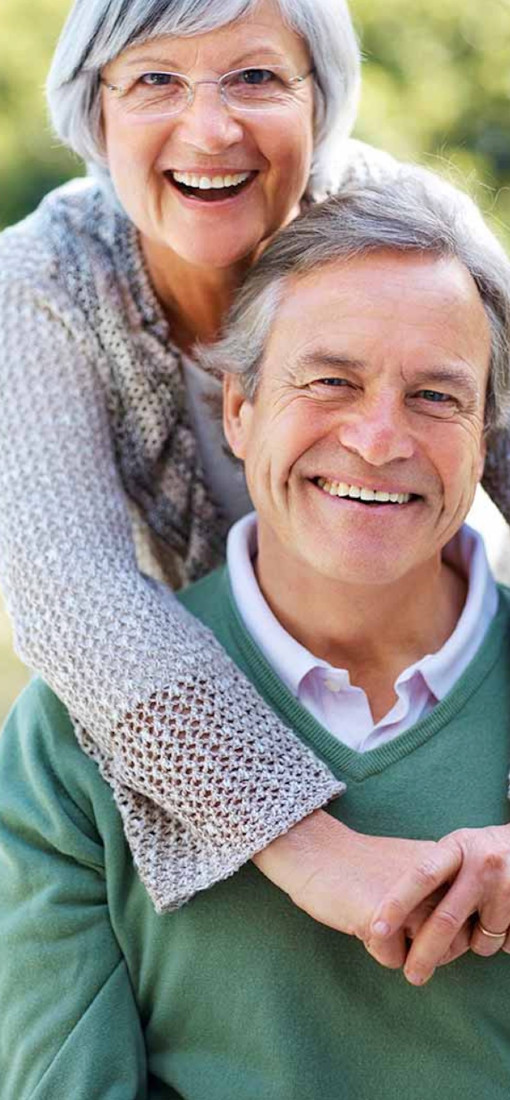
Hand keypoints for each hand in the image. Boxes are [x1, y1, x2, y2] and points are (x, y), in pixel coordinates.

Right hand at [252, 810, 452, 968]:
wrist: (315, 852)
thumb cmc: (361, 866)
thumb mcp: (411, 872)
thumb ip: (439, 895)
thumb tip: (461, 940)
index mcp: (445, 866)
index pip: (470, 919)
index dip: (446, 932)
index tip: (417, 920)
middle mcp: (436, 882)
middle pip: (453, 942)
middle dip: (428, 948)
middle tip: (396, 928)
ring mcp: (413, 901)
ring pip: (428, 955)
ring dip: (404, 950)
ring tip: (379, 922)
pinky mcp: (385, 921)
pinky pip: (395, 960)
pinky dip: (376, 950)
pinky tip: (359, 920)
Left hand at [369, 824, 509, 985]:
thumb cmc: (483, 850)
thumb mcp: (458, 846)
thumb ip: (435, 872)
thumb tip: (395, 915)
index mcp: (458, 847)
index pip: (421, 876)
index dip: (396, 904)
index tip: (376, 930)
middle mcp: (482, 865)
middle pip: (446, 920)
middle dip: (425, 953)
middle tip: (412, 975)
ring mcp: (507, 887)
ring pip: (479, 941)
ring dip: (473, 945)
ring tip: (478, 921)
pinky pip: (505, 945)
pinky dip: (500, 942)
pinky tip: (502, 919)